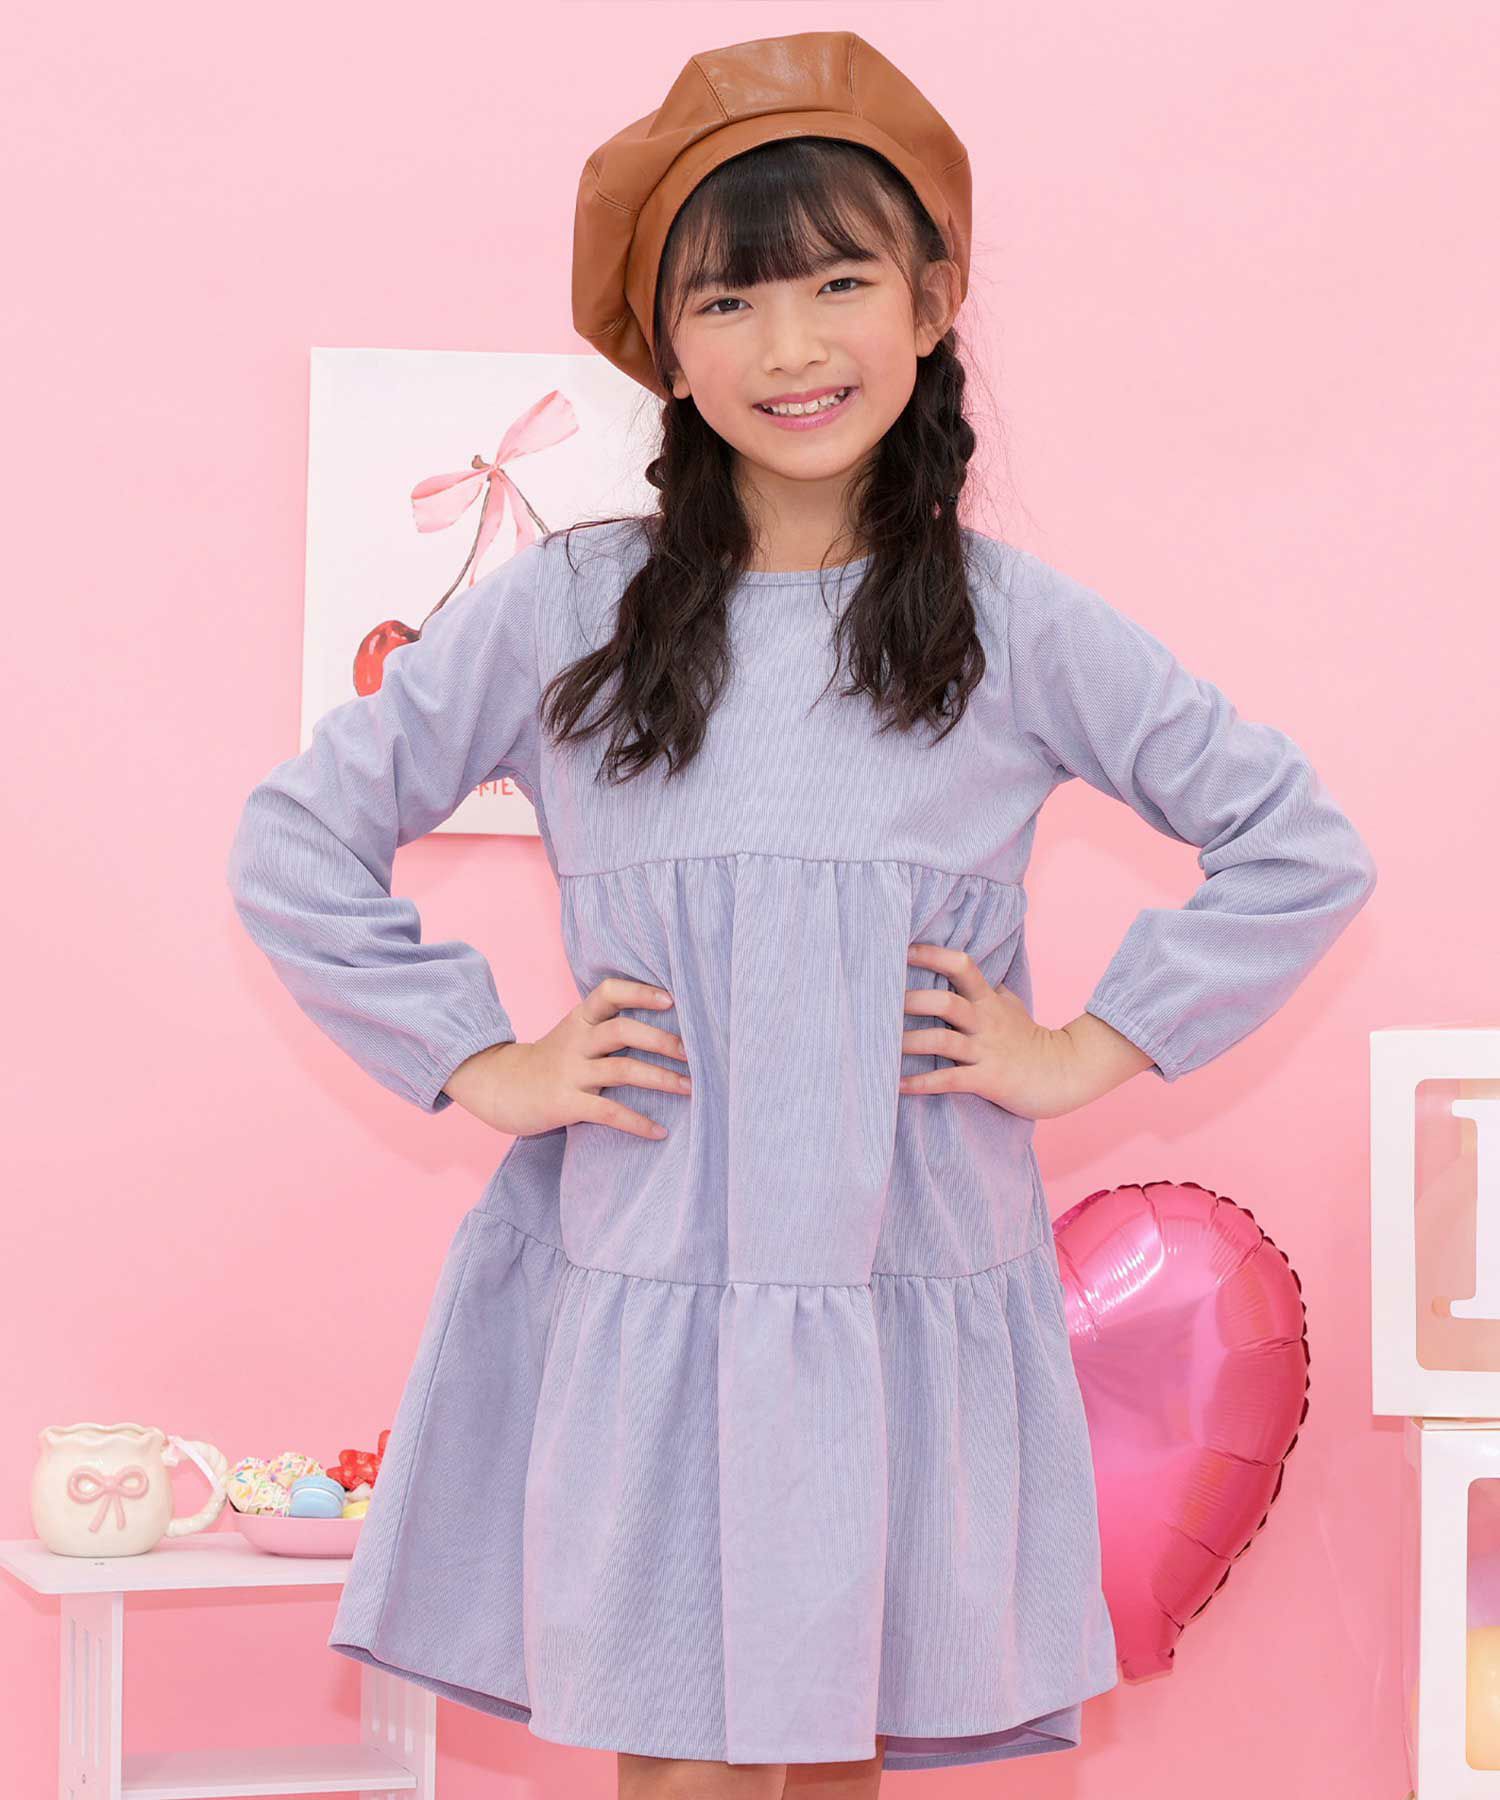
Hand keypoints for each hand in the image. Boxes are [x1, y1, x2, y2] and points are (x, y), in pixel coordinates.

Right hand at [441, 977, 690, 1139]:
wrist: (498, 1087)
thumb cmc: (548, 1062)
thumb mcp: (573, 1035)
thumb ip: (607, 1029)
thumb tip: (664, 1029)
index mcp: (580, 1019)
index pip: (609, 992)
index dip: (640, 992)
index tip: (671, 999)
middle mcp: (576, 1041)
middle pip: (623, 1030)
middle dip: (662, 1040)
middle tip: (694, 1052)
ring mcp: (570, 1072)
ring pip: (622, 1069)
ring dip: (661, 1079)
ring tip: (691, 1088)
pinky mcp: (566, 1103)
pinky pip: (608, 1111)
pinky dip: (637, 1122)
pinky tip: (659, 1132)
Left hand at [899, 943, 1150, 1119]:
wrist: (1066, 1073)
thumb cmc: (1032, 1039)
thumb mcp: (1012, 1006)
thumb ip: (988, 989)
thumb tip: (968, 971)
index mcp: (988, 1001)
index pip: (962, 967)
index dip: (934, 955)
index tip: (904, 950)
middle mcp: (985, 1022)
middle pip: (946, 1003)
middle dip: (913, 1001)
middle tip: (881, 1003)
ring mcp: (986, 1051)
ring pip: (943, 1041)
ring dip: (910, 1043)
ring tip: (882, 1046)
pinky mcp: (988, 1080)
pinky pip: (950, 1080)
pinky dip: (922, 1083)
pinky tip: (897, 1085)